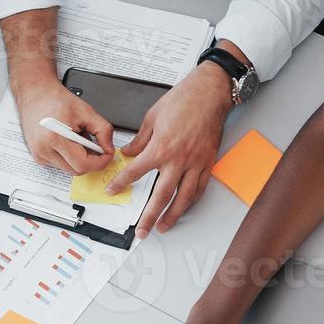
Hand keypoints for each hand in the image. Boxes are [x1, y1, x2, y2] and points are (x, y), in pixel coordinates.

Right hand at [15, 76, 114, 175]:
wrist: (36, 94)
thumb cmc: (56, 100)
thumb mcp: (86, 111)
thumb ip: (103, 130)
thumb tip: (109, 148)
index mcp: (55, 138)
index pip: (82, 164)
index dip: (100, 162)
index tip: (107, 154)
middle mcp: (44, 150)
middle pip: (77, 170)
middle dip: (91, 161)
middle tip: (97, 146)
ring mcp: (39, 155)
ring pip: (69, 169)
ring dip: (80, 159)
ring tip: (79, 140)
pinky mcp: (38, 157)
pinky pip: (61, 165)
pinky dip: (70, 157)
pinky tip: (70, 142)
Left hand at [107, 62, 230, 237]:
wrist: (210, 93)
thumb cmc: (184, 100)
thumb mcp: (152, 116)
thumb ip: (140, 139)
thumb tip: (130, 151)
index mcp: (161, 147)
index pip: (136, 171)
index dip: (122, 183)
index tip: (114, 190)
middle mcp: (179, 159)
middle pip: (161, 195)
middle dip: (149, 216)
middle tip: (142, 230)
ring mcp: (195, 163)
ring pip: (183, 197)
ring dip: (172, 215)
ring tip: (163, 226)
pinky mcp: (208, 162)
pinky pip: (200, 187)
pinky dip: (191, 200)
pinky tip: (185, 207)